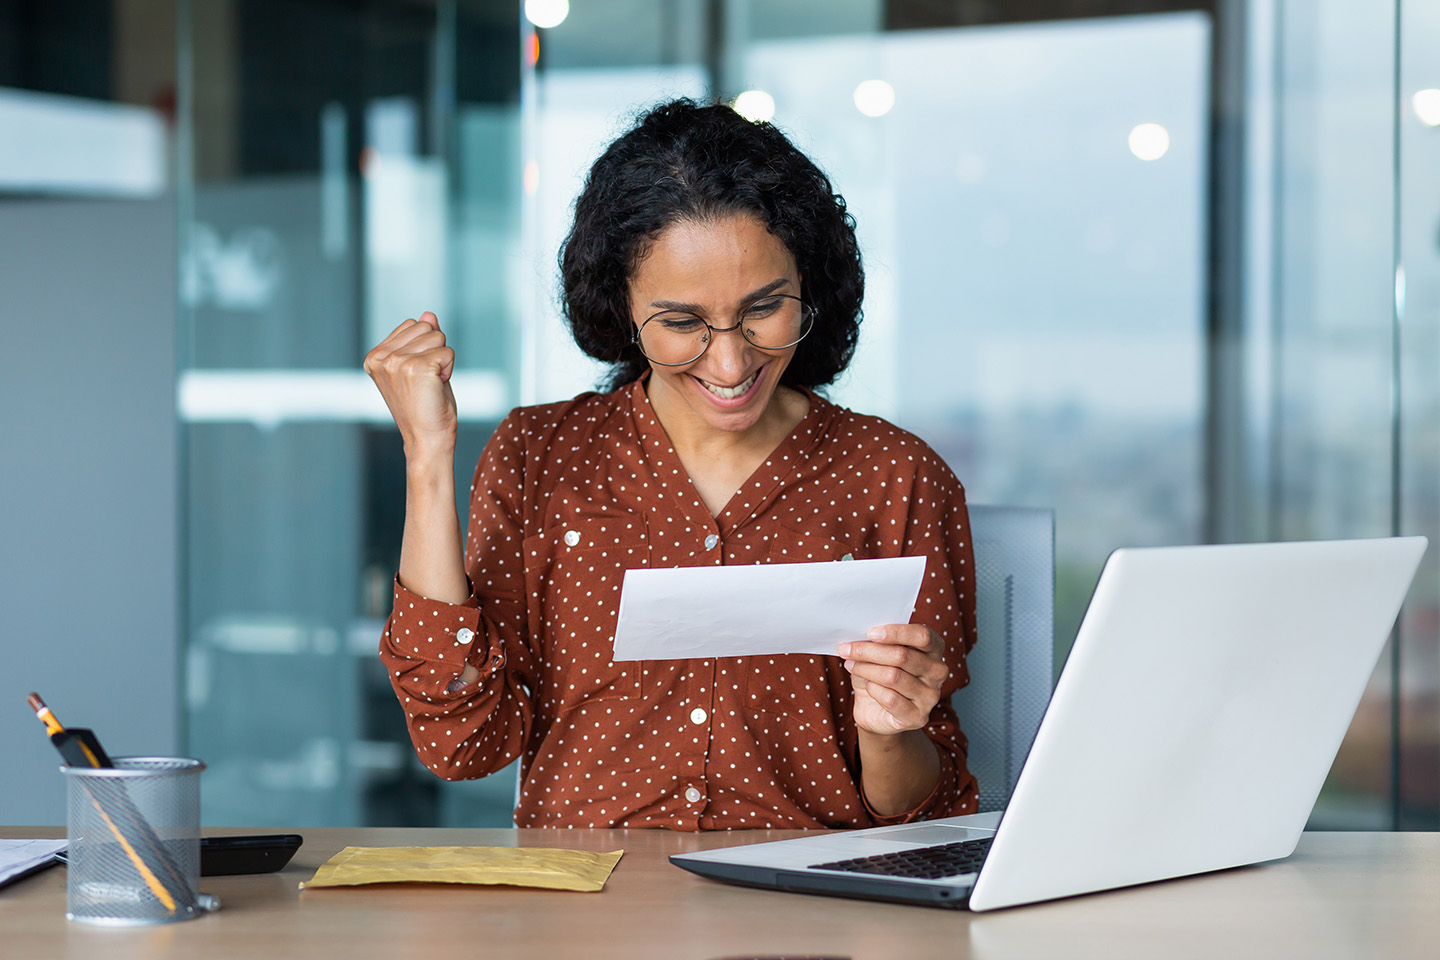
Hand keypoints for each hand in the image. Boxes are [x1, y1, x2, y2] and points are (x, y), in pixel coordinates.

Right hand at [364, 312, 457, 455]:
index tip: (420, 374)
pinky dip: (450, 369)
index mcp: (375, 356)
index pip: (413, 324)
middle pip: (426, 326)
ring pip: (438, 336)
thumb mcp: (422, 366)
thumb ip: (422, 340)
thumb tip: (428, 313)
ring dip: (443, 360)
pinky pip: (447, 351)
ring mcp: (396, 362)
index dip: (425, 347)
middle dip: (435, 350)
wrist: (428, 439)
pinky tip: (437, 387)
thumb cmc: (426, 406)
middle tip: (428, 381)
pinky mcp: (416, 367)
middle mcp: (381, 358)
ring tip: (431, 384)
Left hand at [839, 625, 948, 735]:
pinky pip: (891, 699)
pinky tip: (868, 686)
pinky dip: (873, 690)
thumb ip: (876, 641)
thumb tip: (860, 635)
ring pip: (894, 677)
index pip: (922, 636)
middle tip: (846, 649)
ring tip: (850, 665)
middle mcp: (938, 671)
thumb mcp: (877, 652)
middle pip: (903, 656)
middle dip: (869, 651)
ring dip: (866, 669)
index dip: (897, 633)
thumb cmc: (878, 673)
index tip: (871, 633)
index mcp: (934, 648)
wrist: (874, 709)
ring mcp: (930, 696)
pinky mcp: (918, 717)